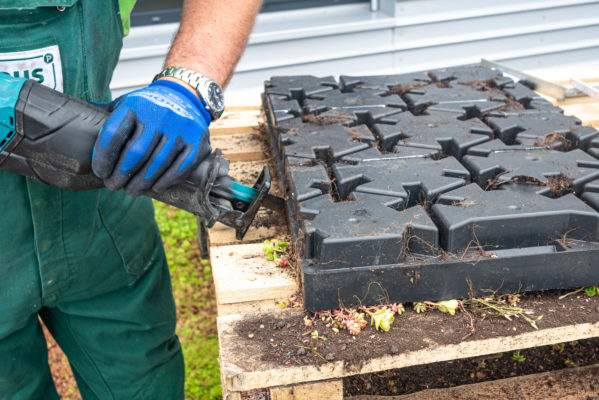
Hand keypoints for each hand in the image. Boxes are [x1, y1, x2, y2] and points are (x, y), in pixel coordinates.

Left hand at [92, 79, 211, 195]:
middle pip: (136, 153)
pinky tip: (155, 187)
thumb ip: (103, 114)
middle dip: (121, 174)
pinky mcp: (197, 142)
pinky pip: (180, 167)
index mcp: (136, 105)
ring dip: (141, 182)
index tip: (100, 172)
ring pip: (158, 163)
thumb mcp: (126, 103)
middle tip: (113, 186)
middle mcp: (160, 115)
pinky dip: (166, 180)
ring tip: (131, 190)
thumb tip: (68, 117)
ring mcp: (181, 129)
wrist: (186, 96)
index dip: (103, 157)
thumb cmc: (149, 107)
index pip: (114, 133)